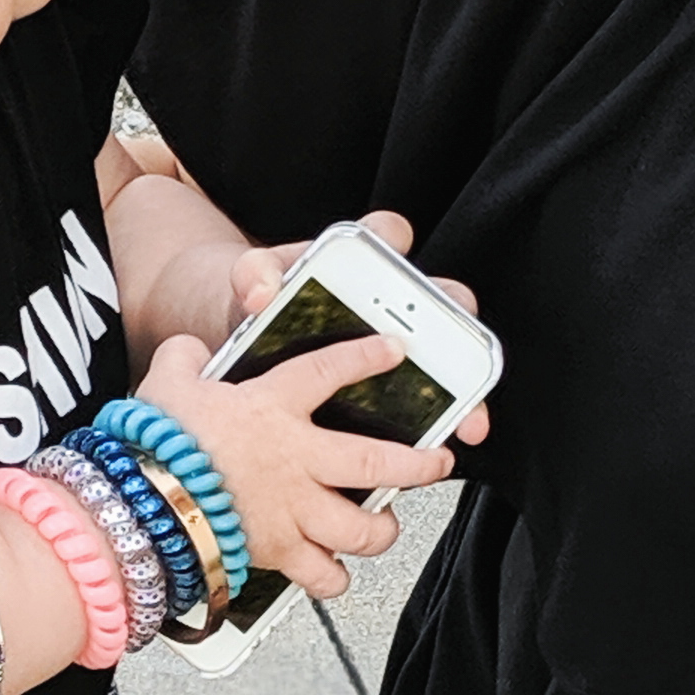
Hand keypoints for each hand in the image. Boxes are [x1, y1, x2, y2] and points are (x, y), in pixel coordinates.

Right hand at [135, 316, 454, 599]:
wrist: (141, 500)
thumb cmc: (155, 443)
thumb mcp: (167, 381)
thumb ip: (185, 359)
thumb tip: (190, 350)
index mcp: (273, 407)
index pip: (329, 371)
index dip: (366, 358)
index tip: (394, 351)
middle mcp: (297, 460)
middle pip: (377, 461)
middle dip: (418, 464)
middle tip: (438, 463)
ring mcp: (293, 511)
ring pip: (362, 529)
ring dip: (381, 530)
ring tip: (385, 525)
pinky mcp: (278, 553)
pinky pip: (322, 577)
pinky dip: (333, 579)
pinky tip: (335, 574)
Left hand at [214, 212, 492, 453]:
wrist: (231, 336)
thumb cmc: (255, 301)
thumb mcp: (248, 282)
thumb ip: (252, 275)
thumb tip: (261, 293)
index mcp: (358, 262)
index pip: (388, 236)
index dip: (396, 243)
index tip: (395, 260)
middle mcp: (388, 302)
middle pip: (443, 308)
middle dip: (462, 337)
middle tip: (462, 364)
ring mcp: (392, 351)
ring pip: (442, 368)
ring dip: (460, 398)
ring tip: (462, 425)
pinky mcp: (384, 394)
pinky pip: (413, 411)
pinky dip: (420, 437)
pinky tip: (419, 458)